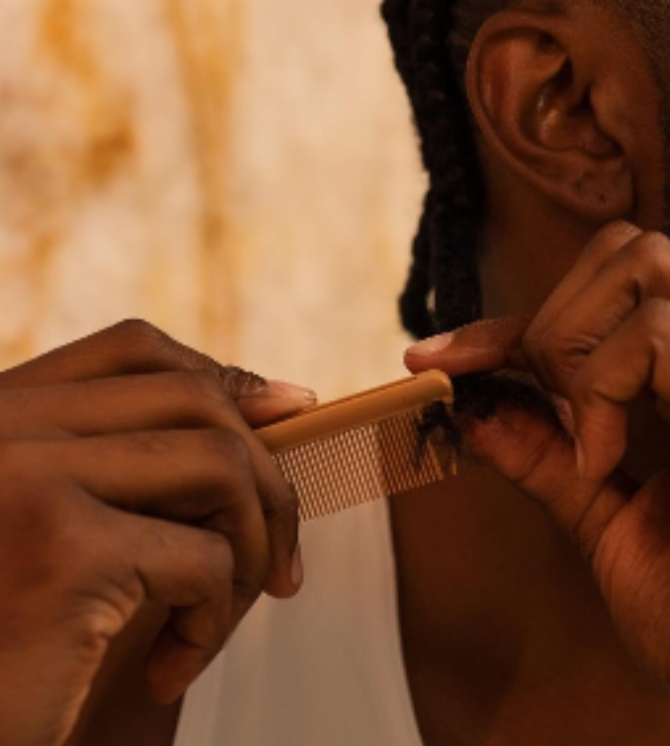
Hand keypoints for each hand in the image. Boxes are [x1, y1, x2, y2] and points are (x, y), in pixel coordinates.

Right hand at [0, 320, 313, 745]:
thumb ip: (139, 457)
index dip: (223, 382)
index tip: (283, 419)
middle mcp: (3, 429)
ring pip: (221, 467)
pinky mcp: (64, 552)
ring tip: (210, 622)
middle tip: (276, 563)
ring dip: (247, 551)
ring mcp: (29, 480)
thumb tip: (288, 397)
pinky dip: (211, 622)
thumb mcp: (59, 524)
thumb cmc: (8, 644)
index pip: (134, 351)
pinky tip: (166, 672)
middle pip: (194, 400)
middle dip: (263, 479)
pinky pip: (206, 562)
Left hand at [407, 223, 669, 745]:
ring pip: (645, 267)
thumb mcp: (612, 526)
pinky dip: (605, 388)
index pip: (624, 284)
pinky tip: (607, 463)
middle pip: (632, 250)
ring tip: (585, 444)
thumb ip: (551, 455)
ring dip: (575, 346)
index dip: (523, 318)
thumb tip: (476, 405)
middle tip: (543, 413)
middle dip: (553, 318)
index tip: (443, 360)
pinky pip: (659, 338)